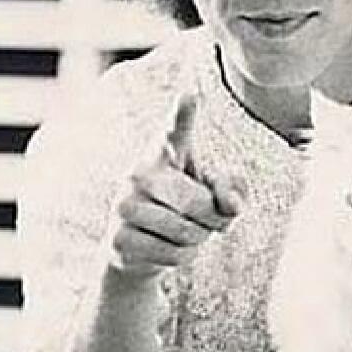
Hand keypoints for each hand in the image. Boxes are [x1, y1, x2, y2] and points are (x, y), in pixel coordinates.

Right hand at [104, 94, 246, 278]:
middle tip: (211, 220)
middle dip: (215, 219)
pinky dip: (183, 256)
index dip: (183, 114)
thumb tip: (231, 205)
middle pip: (198, 203)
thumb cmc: (183, 207)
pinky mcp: (119, 239)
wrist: (135, 247)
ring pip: (188, 232)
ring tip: (185, 231)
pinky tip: (166, 247)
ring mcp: (124, 206)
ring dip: (198, 239)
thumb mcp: (212, 192)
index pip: (175, 131)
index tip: (189, 95)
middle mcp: (138, 173)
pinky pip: (174, 254)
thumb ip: (232, 190)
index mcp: (162, 152)